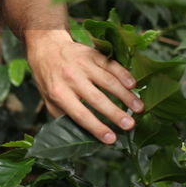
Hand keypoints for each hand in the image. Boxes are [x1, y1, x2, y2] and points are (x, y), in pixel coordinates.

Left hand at [29, 29, 143, 143]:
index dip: (96, 127)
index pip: (79, 114)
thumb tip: (82, 135)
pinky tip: (133, 85)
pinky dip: (123, 74)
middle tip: (130, 125)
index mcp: (58, 92)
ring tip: (138, 108)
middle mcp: (71, 78)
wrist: (47, 47)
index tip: (111, 139)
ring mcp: (83, 65)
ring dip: (125, 95)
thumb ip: (63, 116)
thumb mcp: (48, 99)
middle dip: (115, 113)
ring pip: (107, 81)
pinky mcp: (93, 54)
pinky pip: (111, 65)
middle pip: (96, 98)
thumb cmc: (50, 78)